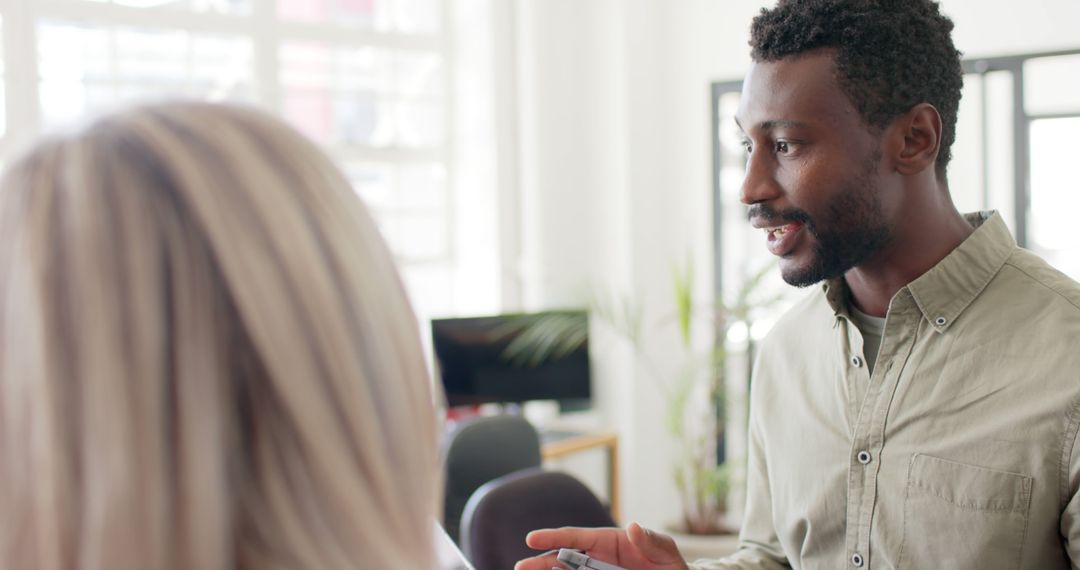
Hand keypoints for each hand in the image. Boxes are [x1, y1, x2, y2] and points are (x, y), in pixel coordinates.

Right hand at [514, 522, 688, 569]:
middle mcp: (598, 557)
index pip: (577, 537)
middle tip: (521, 566)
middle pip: (564, 558)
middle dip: (542, 561)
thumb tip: (633, 527)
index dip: (554, 536)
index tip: (532, 538)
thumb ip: (649, 540)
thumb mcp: (664, 551)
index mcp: (609, 541)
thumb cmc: (669, 564)